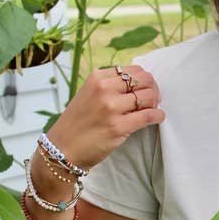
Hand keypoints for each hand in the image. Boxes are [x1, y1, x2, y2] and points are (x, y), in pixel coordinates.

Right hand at [44, 64, 165, 170]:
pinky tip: (157, 118)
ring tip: (153, 110)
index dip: (146, 80)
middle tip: (154, 100)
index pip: (134, 70)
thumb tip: (140, 83)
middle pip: (144, 80)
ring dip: (155, 104)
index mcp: (97, 78)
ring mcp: (110, 108)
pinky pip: (148, 116)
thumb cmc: (78, 123)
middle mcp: (103, 89)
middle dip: (154, 89)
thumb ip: (110, 86)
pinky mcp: (117, 127)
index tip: (147, 89)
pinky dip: (157, 116)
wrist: (61, 149)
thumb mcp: (89, 94)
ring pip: (148, 97)